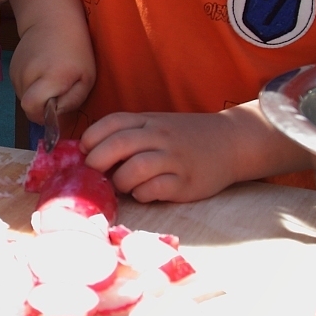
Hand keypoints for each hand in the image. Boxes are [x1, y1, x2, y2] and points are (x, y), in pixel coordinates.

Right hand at [10, 16, 94, 131]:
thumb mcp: (87, 77)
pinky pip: (20, 88)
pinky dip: (30, 87)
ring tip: (50, 79)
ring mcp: (16, 72)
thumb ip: (72, 101)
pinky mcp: (11, 68)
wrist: (51, 17)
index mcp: (49, 78)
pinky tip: (42, 72)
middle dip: (42, 107)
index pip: (32, 109)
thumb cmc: (76, 48)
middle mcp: (28, 76)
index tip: (56, 109)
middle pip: (28, 107)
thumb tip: (56, 118)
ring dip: (37, 97)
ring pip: (24, 98)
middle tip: (57, 93)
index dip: (43, 116)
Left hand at [79, 110, 242, 203]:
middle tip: (94, 174)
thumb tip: (89, 153)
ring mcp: (174, 159)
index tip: (84, 152)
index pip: (112, 122)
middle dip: (97, 161)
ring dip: (120, 181)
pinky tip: (143, 193)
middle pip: (119, 145)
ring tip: (121, 186)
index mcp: (149, 121)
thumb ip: (129, 134)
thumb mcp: (157, 125)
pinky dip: (142, 194)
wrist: (231, 142)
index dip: (91, 137)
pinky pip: (155, 189)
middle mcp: (160, 136)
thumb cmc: (186, 137)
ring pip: (135, 168)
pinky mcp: (185, 182)